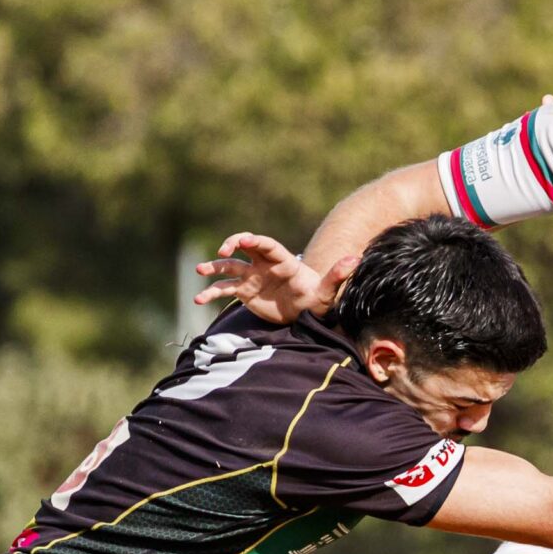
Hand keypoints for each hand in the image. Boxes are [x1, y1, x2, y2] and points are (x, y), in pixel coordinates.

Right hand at [191, 232, 353, 324]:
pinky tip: (198, 300)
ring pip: (229, 267)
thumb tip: (354, 261)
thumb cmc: (316, 300)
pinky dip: (211, 293)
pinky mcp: (244, 292)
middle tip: (222, 250)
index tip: (244, 240)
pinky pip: (224, 290)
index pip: (266, 245)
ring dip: (214, 267)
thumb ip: (337, 276)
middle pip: (244, 247)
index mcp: (282, 261)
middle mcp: (263, 265)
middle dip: (232, 244)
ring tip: (200, 271)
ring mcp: (251, 278)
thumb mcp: (327, 292)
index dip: (255, 240)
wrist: (304, 313)